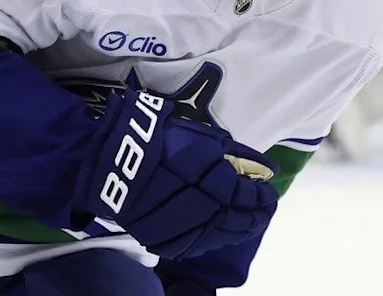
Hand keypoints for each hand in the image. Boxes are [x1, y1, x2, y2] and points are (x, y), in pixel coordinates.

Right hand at [74, 89, 278, 259]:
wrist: (114, 158)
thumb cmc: (163, 138)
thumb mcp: (205, 138)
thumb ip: (239, 155)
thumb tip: (268, 170)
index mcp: (214, 182)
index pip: (249, 197)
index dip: (262, 197)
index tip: (268, 192)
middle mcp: (203, 210)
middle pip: (239, 221)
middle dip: (256, 216)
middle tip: (264, 209)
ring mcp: (183, 229)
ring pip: (221, 237)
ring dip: (239, 229)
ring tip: (247, 220)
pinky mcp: (164, 240)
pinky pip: (197, 245)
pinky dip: (214, 238)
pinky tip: (220, 229)